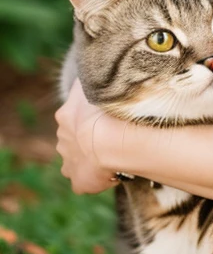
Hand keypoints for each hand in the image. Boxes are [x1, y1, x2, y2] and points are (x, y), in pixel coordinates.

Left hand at [55, 78, 118, 193]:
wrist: (107, 141)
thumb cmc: (103, 109)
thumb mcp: (90, 85)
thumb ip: (85, 80)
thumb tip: (84, 70)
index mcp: (65, 117)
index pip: (72, 115)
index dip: (87, 117)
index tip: (101, 117)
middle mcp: (62, 141)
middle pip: (72, 139)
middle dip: (85, 138)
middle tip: (107, 135)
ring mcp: (69, 163)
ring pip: (76, 160)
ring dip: (88, 158)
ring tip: (109, 154)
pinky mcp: (78, 182)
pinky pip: (84, 181)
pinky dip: (94, 178)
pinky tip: (109, 172)